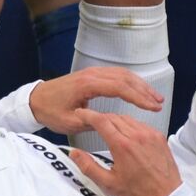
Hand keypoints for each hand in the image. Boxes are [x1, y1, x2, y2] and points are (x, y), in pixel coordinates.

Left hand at [28, 67, 165, 134]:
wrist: (36, 100)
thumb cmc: (50, 111)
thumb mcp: (70, 122)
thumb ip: (92, 121)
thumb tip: (111, 123)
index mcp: (87, 85)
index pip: (120, 87)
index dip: (138, 97)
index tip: (151, 107)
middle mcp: (93, 75)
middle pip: (126, 78)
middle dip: (144, 91)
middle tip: (159, 103)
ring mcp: (93, 73)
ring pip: (123, 75)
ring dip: (140, 85)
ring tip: (155, 97)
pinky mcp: (93, 75)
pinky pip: (117, 75)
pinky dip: (131, 82)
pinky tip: (139, 90)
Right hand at [69, 110, 181, 195]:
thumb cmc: (139, 192)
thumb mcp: (108, 183)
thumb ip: (89, 166)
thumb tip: (74, 153)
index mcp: (122, 145)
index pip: (101, 121)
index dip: (88, 114)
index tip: (80, 113)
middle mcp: (137, 135)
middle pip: (113, 117)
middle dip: (100, 118)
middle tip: (92, 123)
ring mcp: (150, 134)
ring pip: (127, 118)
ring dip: (115, 120)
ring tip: (108, 128)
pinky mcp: (159, 136)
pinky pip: (141, 124)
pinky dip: (130, 125)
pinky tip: (127, 134)